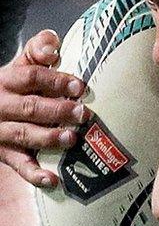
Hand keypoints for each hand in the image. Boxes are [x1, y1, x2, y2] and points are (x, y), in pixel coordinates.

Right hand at [0, 30, 88, 186]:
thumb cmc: (16, 84)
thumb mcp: (22, 64)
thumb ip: (38, 49)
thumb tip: (52, 46)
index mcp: (6, 81)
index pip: (30, 77)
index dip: (55, 81)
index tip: (80, 86)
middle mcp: (0, 107)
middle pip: (29, 108)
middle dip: (57, 111)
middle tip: (83, 113)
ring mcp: (0, 132)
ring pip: (23, 135)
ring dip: (48, 139)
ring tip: (71, 139)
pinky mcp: (4, 154)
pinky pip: (18, 165)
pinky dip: (34, 174)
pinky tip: (53, 180)